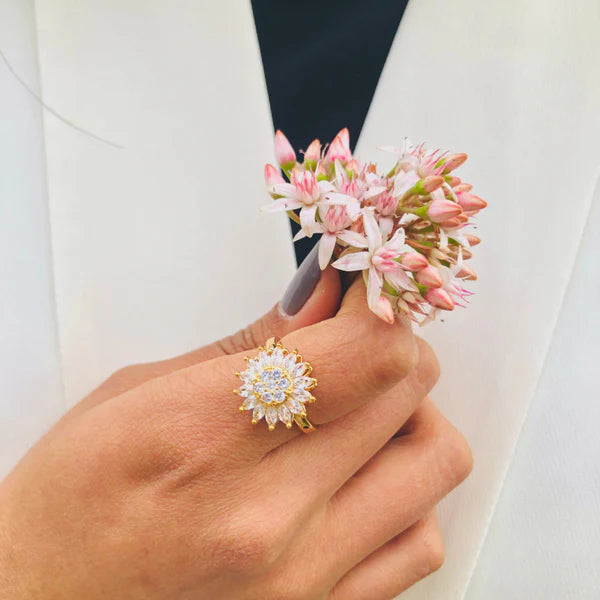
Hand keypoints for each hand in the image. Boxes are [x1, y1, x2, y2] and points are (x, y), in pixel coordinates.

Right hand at [0, 270, 471, 599]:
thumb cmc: (71, 501)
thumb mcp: (137, 391)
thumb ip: (248, 344)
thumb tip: (323, 297)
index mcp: (209, 437)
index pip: (362, 352)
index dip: (377, 306)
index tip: (363, 293)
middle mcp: (270, 515)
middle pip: (408, 388)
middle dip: (394, 343)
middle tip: (356, 338)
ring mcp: (304, 576)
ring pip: (437, 460)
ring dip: (413, 417)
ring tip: (363, 413)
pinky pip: (422, 541)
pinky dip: (410, 494)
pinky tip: (362, 480)